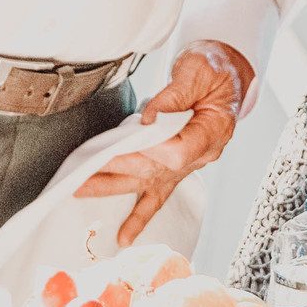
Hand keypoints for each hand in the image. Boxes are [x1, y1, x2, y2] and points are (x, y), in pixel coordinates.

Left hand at [75, 40, 253, 248]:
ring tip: (80, 190)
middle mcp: (201, 155)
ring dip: (113, 187)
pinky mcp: (176, 166)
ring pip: (148, 182)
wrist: (226, 74)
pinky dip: (141, 218)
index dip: (152, 149)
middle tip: (85, 167)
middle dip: (118, 167)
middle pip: (155, 169)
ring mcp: (188, 164)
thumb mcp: (199, 69)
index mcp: (213, 131)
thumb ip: (174, 95)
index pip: (179, 152)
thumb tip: (148, 119)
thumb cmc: (215, 69)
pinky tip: (124, 238)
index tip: (132, 136)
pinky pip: (158, 196)